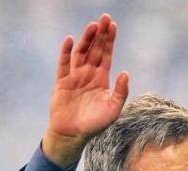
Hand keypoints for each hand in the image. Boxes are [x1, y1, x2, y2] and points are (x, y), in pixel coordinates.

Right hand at [43, 13, 129, 166]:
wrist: (73, 135)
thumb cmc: (95, 124)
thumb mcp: (113, 109)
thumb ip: (121, 92)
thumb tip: (126, 73)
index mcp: (102, 79)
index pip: (107, 55)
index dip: (109, 40)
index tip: (112, 25)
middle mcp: (88, 74)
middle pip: (95, 50)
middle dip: (100, 34)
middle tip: (104, 18)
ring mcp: (75, 77)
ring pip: (80, 53)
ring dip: (86, 39)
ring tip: (92, 26)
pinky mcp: (62, 82)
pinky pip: (63, 64)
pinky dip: (66, 52)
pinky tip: (69, 40)